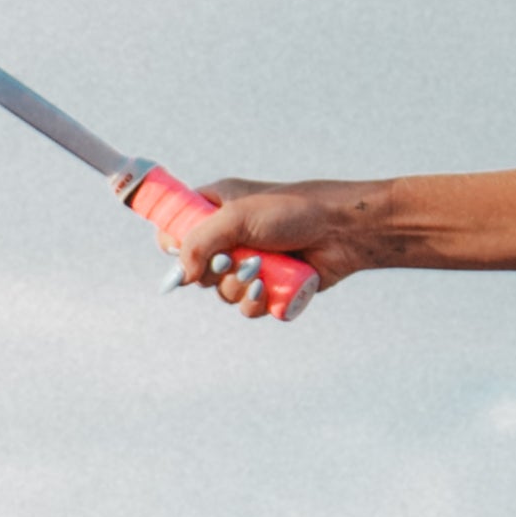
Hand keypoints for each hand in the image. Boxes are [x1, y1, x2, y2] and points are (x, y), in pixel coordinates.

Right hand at [167, 180, 372, 310]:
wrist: (342, 231)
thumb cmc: (291, 211)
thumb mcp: (237, 217)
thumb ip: (200, 242)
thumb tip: (180, 276)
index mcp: (215, 209)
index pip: (175, 230)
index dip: (173, 246)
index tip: (178, 252)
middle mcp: (230, 238)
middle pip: (197, 270)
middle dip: (215, 271)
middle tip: (233, 259)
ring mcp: (250, 263)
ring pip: (222, 293)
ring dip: (238, 286)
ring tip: (261, 270)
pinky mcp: (270, 287)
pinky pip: (247, 307)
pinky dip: (255, 302)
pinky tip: (268, 290)